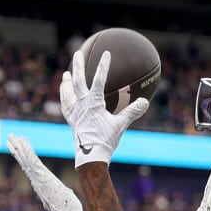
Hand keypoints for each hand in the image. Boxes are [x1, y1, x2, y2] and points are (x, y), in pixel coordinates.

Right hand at [6, 134, 83, 210]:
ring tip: (11, 136)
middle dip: (16, 149)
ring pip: (25, 158)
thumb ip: (62, 193)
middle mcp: (36, 179)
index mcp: (39, 183)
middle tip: (9, 139)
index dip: (22, 158)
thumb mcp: (63, 197)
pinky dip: (26, 149)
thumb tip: (67, 193)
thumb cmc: (67, 210)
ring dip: (18, 146)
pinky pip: (32, 159)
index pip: (29, 168)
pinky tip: (22, 140)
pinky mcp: (41, 174)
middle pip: (23, 161)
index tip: (16, 150)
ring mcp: (37, 177)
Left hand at [60, 48, 149, 167]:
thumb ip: (132, 112)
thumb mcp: (120, 125)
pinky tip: (65, 97)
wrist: (90, 157)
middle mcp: (82, 104)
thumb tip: (144, 102)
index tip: (106, 53)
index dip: (103, 66)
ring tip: (66, 74)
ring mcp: (75, 112)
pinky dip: (65, 99)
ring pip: (68, 92)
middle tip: (77, 53)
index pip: (99, 79)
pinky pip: (66, 106)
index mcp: (94, 103)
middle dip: (78, 65)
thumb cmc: (105, 141)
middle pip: (77, 80)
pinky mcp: (71, 121)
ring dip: (67, 82)